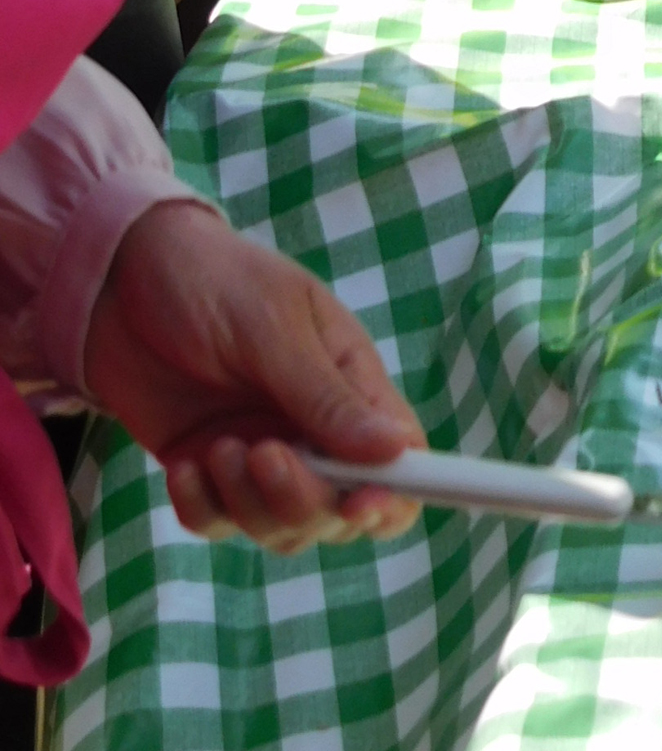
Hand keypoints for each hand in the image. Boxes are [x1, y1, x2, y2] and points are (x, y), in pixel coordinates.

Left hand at [84, 204, 424, 548]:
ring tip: (216, 448)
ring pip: (279, 525)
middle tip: (262, 455)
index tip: (359, 503)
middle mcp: (312, 427)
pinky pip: (217, 523)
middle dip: (303, 499)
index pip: (399, 454)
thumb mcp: (272, 328)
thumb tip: (396, 449)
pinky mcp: (208, 470)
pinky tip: (182, 467)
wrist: (117, 280)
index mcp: (348, 380)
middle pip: (337, 507)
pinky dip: (202, 507)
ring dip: (247, 502)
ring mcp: (259, 452)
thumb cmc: (212, 281)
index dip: (392, 492)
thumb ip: (325, 396)